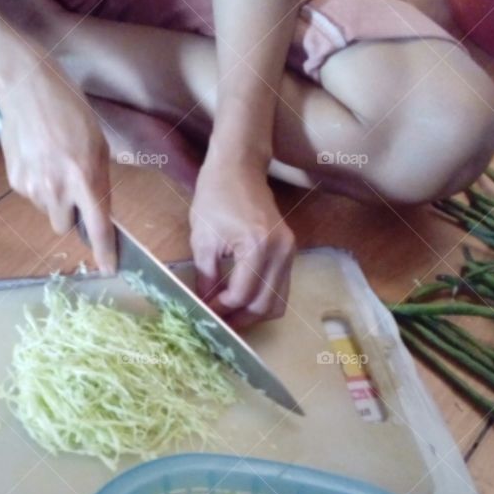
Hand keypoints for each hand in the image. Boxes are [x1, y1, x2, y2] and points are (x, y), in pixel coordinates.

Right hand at [0, 59, 116, 272]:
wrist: (26, 88)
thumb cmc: (70, 110)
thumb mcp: (98, 145)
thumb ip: (98, 181)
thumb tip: (97, 210)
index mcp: (85, 178)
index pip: (98, 227)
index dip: (104, 252)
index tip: (109, 268)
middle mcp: (57, 188)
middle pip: (65, 227)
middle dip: (71, 216)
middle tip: (73, 190)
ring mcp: (32, 187)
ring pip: (48, 211)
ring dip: (53, 198)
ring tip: (52, 164)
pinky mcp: (14, 181)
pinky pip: (31, 196)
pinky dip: (37, 185)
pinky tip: (37, 159)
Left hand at [190, 159, 294, 326]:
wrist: (239, 168)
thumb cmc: (216, 196)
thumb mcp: (203, 239)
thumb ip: (205, 277)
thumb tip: (205, 307)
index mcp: (258, 245)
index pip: (242, 294)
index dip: (221, 310)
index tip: (204, 314)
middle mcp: (280, 251)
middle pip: (265, 304)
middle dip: (240, 319)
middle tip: (218, 325)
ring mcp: (290, 251)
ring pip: (278, 301)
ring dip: (254, 314)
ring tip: (230, 317)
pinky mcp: (290, 250)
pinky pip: (281, 287)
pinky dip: (263, 299)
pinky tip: (242, 301)